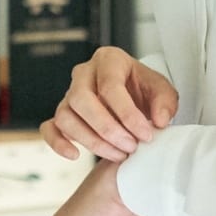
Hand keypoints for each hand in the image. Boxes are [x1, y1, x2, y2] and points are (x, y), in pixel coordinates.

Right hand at [40, 46, 178, 162]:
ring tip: (118, 154)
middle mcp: (83, 74)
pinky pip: (49, 128)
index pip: (109, 86)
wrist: (134, 98)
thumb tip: (159, 120)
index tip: (145, 134)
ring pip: (66, 116)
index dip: (127, 114)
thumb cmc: (143, 90)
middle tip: (130, 146)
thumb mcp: (162, 90)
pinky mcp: (63, 114)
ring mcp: (69, 94)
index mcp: (108, 60)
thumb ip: (165, 102)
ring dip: (91, 141)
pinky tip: (75, 154)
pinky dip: (58, 143)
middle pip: (81, 99)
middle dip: (107, 129)